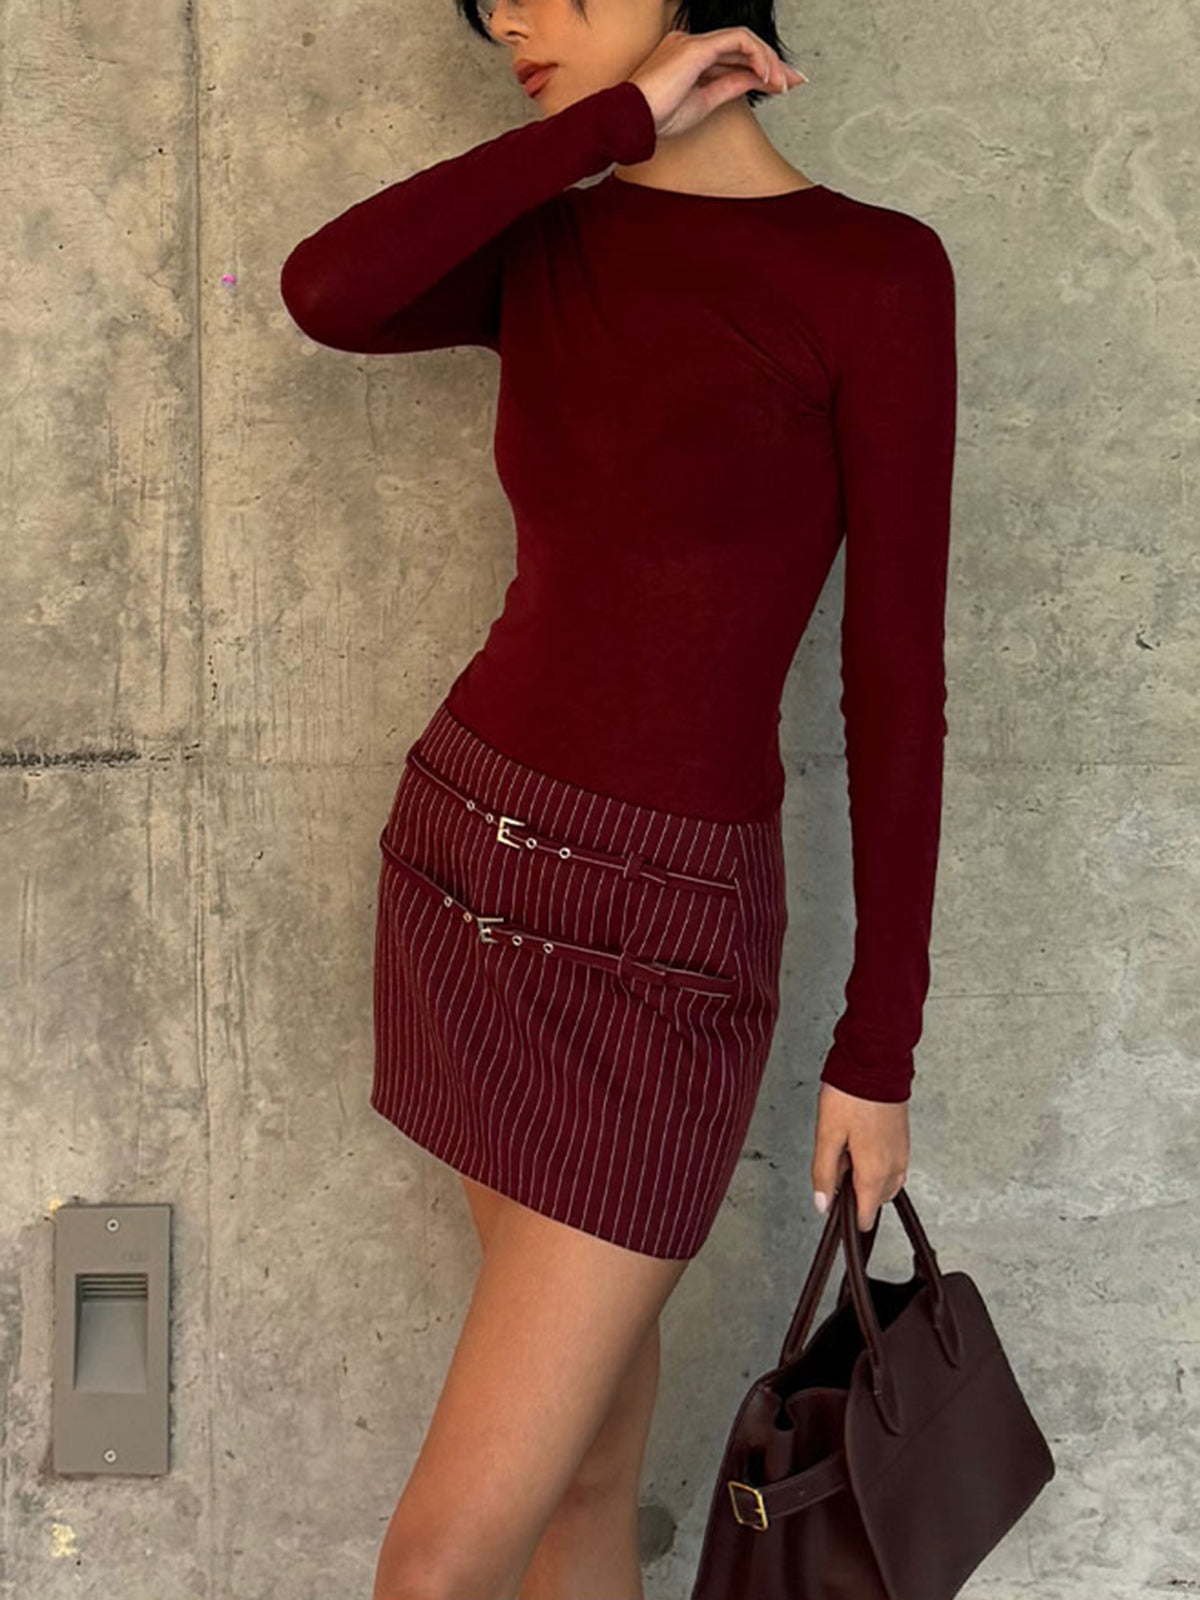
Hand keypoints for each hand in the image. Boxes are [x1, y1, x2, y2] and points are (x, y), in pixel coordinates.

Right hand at [628, 27, 805, 139]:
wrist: (632, 120)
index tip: (781, 86)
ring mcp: (693, 42)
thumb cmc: (657, 118)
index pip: (733, 57)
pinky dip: (757, 56)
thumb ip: (728, 87)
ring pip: (744, 39)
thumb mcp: (703, 103)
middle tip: (796, 81)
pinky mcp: (697, 47)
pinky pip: (738, 41)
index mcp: (688, 57)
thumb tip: (754, 81)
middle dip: (773, 63)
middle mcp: (691, 44)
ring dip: (768, 60)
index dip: (760, 69)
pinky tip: (767, 75)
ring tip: (783, 82)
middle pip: (742, 47)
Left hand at [812, 1082, 909, 1232]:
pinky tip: (859, 1141)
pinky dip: (875, 1164)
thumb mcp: (827, 1135)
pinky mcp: (903, 1141)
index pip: (865, 1216)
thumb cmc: (851, 1095)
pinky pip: (891, 1167)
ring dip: (865, 1177)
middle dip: (853, 1190)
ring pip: (883, 1184)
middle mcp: (895, 1168)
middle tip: (835, 1159)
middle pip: (873, 1201)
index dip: (846, 1215)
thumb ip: (823, 1173)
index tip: (832, 1202)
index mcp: (875, 1172)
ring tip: (847, 1147)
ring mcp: (902, 1154)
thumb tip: (823, 1204)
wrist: (876, 1063)